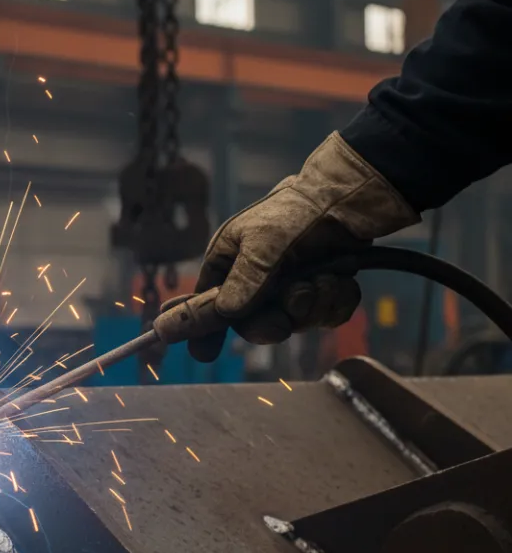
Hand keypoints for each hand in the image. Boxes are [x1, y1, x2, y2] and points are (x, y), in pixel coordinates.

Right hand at [189, 132, 418, 361]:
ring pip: (295, 322)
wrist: (350, 198)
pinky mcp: (320, 291)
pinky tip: (341, 280)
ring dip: (314, 304)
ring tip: (325, 277)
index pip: (208, 303)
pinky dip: (336, 301)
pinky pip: (325, 315)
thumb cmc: (297, 211)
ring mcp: (289, 288)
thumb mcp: (264, 243)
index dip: (205, 329)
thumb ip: (243, 280)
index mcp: (229, 262)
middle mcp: (255, 279)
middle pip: (254, 323)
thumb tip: (225, 312)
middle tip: (293, 306)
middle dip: (277, 319)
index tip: (203, 354)